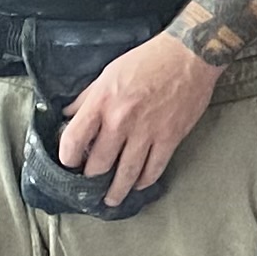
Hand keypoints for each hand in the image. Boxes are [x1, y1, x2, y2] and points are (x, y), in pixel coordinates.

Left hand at [59, 32, 222, 208]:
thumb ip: (87, 96)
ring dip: (116, 191)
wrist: (189, 55)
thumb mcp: (109, 72)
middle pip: (99, 164)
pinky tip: (138, 185)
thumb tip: (68, 114)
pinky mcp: (170, 138)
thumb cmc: (148, 59)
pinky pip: (154, 168)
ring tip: (111, 200)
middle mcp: (121, 121)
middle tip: (90, 185)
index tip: (69, 164)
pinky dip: (144, 181)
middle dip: (92, 179)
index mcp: (102, 102)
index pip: (74, 140)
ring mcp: (147, 132)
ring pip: (126, 173)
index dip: (67, 158)